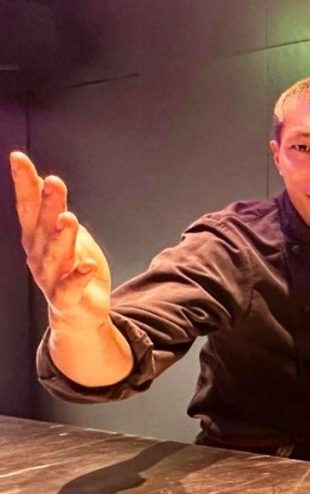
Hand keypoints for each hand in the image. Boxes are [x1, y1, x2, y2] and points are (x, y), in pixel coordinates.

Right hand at [10, 151, 111, 331]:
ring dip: (61, 236)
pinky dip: (78, 276)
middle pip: (42, 226)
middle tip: (53, 181)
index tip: (19, 158)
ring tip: (68, 218)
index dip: (24, 183)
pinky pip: (71, 287)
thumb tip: (45, 180)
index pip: (28, 206)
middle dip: (46, 204)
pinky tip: (86, 264)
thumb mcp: (63, 236)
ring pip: (55, 254)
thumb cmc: (72, 271)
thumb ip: (52, 211)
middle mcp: (39, 255)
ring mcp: (51, 277)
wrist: (79, 314)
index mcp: (37, 238)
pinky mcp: (67, 298)